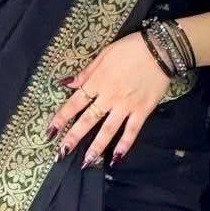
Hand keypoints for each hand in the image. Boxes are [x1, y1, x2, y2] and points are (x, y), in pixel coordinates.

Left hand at [46, 31, 170, 167]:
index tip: (50, 131)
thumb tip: (67, 83)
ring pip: (108, 130)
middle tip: (62, 153)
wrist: (159, 49)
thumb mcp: (104, 54)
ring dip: (96, 147)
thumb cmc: (130, 48)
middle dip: (74, 136)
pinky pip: (132, 131)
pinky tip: (116, 158)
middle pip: (88, 119)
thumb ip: (86, 72)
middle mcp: (109, 96)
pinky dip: (124, 145)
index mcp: (98, 81)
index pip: (75, 102)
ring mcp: (126, 106)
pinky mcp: (142, 111)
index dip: (62, 117)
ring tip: (86, 162)